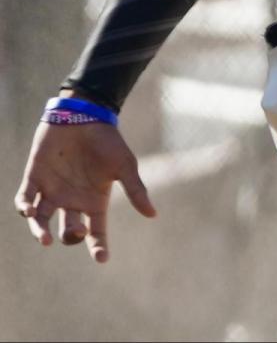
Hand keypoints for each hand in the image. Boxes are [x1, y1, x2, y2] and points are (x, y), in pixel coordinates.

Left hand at [13, 122, 155, 262]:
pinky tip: (28, 210)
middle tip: (77, 230)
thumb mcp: (124, 166)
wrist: (85, 116)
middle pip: (67, 231)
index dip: (98, 246)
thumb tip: (153, 214)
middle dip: (70, 237)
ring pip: (40, 220)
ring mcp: (52, 191)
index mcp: (94, 201)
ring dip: (40, 232)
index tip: (102, 258)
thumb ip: (135, 190)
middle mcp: (72, 200)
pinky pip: (25, 199)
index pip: (95, 231)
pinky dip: (24, 207)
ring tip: (45, 239)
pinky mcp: (35, 178)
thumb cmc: (108, 141)